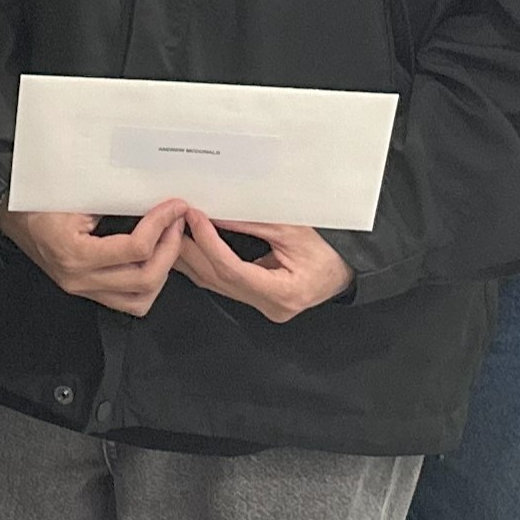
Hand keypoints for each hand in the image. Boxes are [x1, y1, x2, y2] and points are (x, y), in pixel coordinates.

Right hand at [0, 203, 186, 316]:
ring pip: (142, 297)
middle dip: (170, 248)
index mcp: (76, 253)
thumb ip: (112, 201)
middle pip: (146, 277)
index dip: (160, 225)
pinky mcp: (89, 292)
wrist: (13, 222)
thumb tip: (151, 195)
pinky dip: (149, 285)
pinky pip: (130, 302)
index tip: (173, 207)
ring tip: (168, 243)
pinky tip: (153, 262)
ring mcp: (85, 289)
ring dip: (163, 270)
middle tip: (177, 223)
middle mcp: (81, 278)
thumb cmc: (38, 206)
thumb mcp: (73, 197)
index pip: (135, 248)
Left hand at [177, 214, 350, 321]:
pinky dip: (204, 264)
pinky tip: (189, 247)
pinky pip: (222, 284)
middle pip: (218, 279)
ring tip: (175, 230)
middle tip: (175, 220)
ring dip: (191, 258)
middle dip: (192, 249)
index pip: (233, 269)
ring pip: (215, 284)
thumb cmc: (327, 251)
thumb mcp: (292, 231)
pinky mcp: (255, 300)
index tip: (194, 218)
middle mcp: (270, 306)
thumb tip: (215, 213)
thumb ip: (252, 224)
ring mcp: (261, 306)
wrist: (344, 269)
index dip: (209, 243)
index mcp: (284, 293)